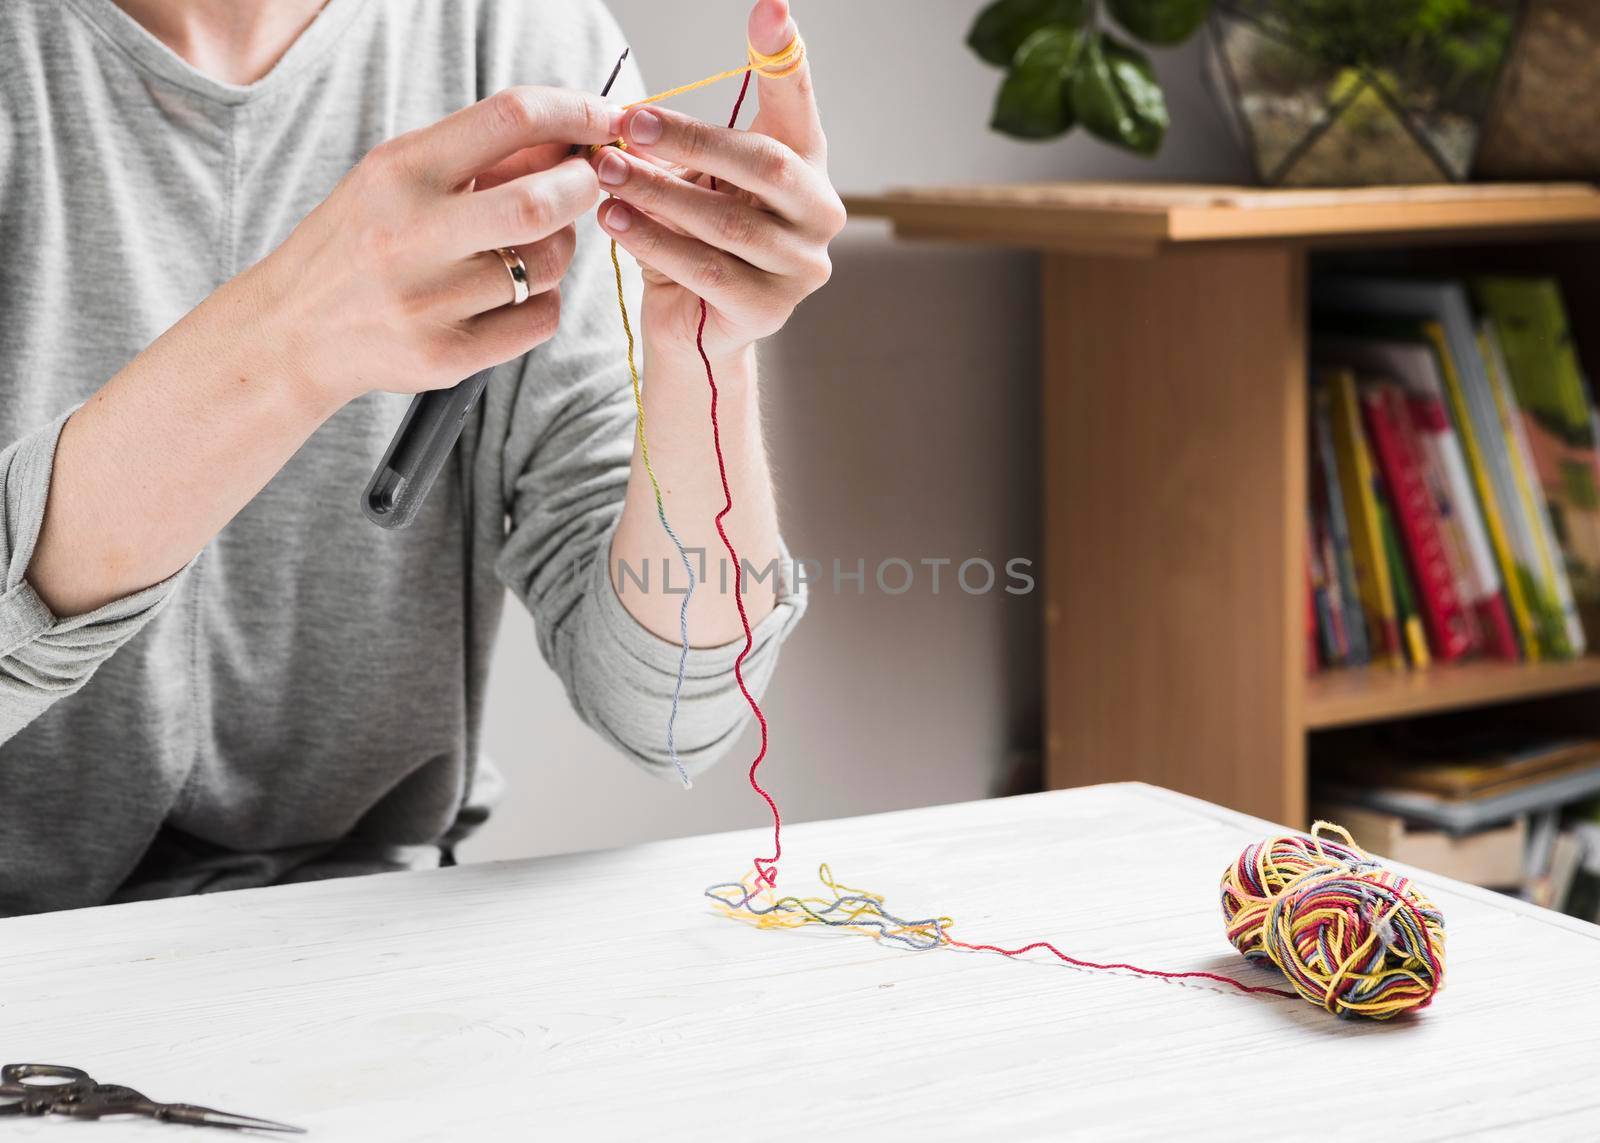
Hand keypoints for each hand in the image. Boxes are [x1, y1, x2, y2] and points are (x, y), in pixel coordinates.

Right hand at [250, 88, 623, 406]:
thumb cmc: (361, 241)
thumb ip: (481, 158)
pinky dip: (543, 303)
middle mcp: (411, 235)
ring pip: (548, 266)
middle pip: (541, 203)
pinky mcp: (447, 356)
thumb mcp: (401, 180)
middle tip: (586, 185)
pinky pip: (540, 320)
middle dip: (583, 188)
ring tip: (530, 246)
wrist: (295, 329)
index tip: (603, 119)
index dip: (574, 112)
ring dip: (560, 249)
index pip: (510, 119)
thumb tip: (570, 138)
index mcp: (399, 171)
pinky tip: (512, 296)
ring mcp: (429, 301)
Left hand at [592, 0, 845, 360]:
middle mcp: (819, 212)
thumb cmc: (692, 240)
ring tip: (604, 173)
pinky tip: (614, 221)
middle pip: (763, 164)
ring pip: (727, 223)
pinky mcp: (769, 311)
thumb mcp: (691, 178)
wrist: (692, 327)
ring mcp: (801, 266)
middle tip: (628, 122)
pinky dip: (654, 242)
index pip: (797, 101)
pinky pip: (706, 270)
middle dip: (690, 139)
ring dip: (658, 192)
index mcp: (806, 164)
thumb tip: (626, 118)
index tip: (771, 8)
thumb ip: (676, 146)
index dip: (785, 56)